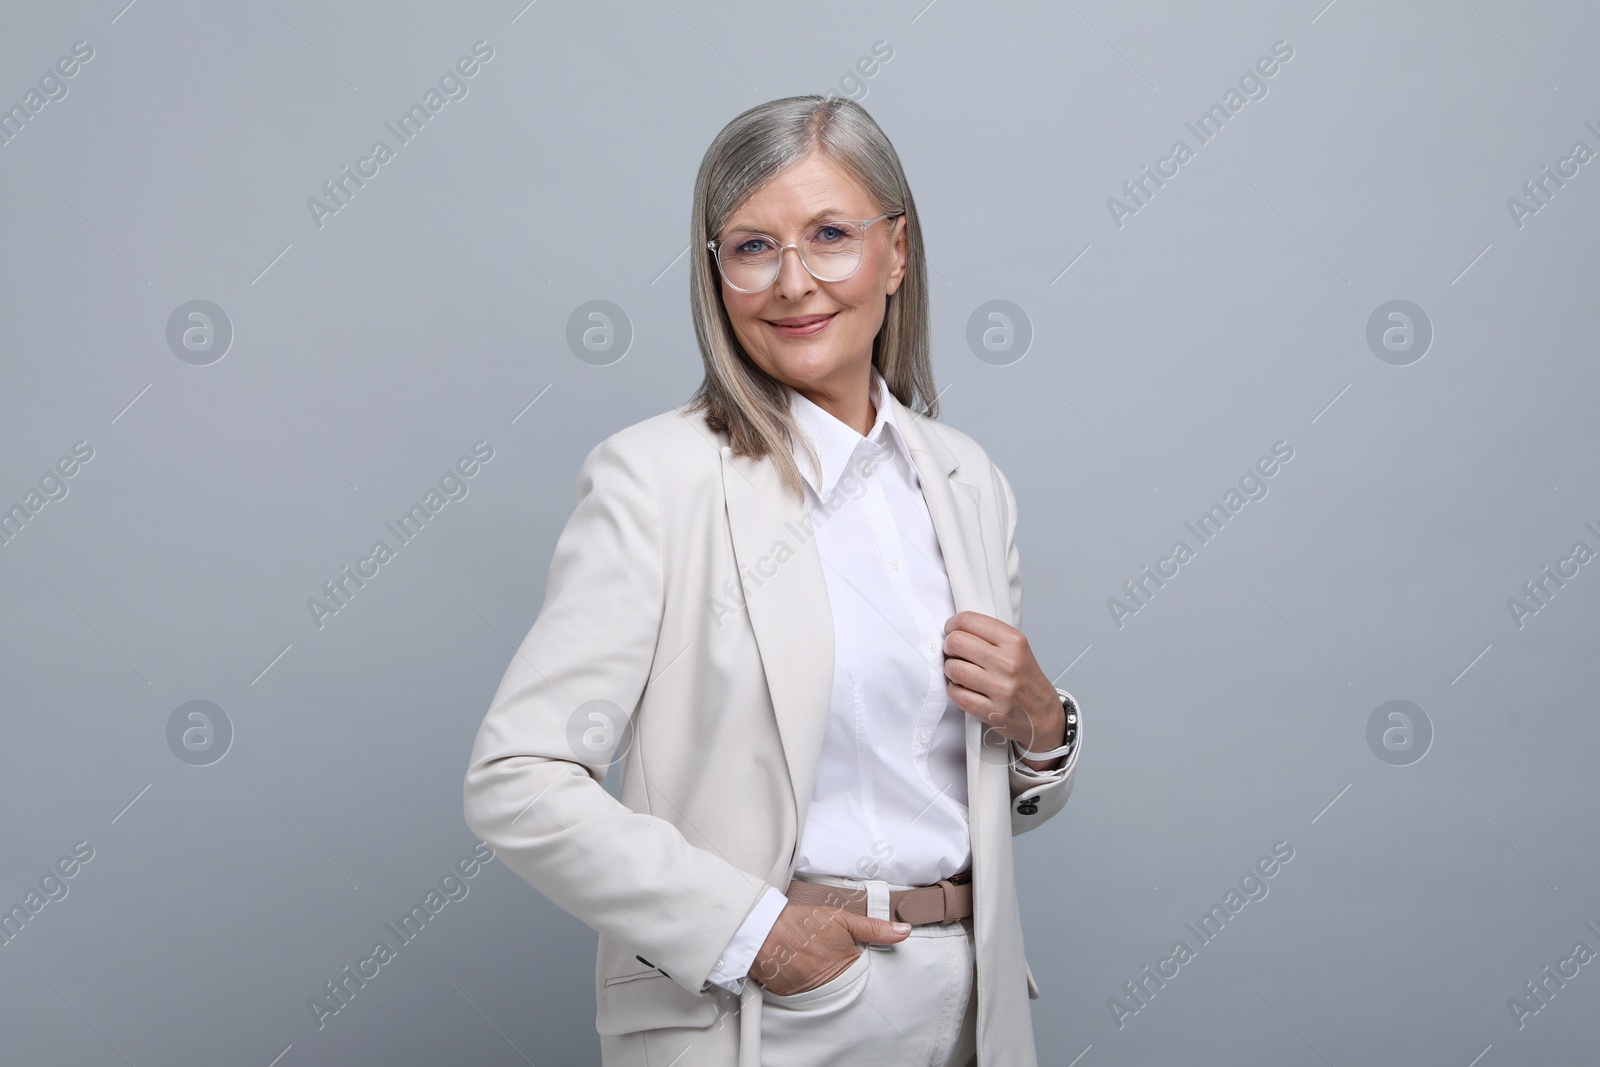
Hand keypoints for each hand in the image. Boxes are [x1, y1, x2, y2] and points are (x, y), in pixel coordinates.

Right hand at [750, 903, 908, 995]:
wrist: (762, 928)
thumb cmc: (802, 920)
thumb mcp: (842, 919)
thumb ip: (875, 928)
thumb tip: (905, 931)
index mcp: (846, 965)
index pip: (865, 975)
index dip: (857, 964)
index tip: (849, 957)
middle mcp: (830, 983)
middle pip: (845, 986)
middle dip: (839, 975)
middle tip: (825, 958)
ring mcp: (809, 992)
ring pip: (824, 993)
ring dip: (820, 980)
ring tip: (809, 961)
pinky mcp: (790, 997)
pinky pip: (803, 996)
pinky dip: (802, 985)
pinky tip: (797, 968)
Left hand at [941, 611, 1066, 769]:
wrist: (1043, 714)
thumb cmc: (1026, 680)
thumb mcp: (1017, 648)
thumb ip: (989, 635)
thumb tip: (954, 628)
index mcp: (1014, 641)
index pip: (968, 620)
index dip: (952, 625)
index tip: (951, 630)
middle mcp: (1008, 663)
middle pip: (956, 642)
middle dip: (949, 646)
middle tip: (954, 652)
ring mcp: (1001, 688)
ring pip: (952, 668)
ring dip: (951, 669)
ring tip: (960, 671)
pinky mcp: (992, 711)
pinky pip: (956, 693)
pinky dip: (955, 690)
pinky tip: (964, 688)